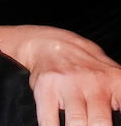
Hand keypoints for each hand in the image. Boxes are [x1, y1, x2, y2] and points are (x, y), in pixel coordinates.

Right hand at [0, 24, 120, 125]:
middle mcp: (92, 81)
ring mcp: (67, 83)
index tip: (107, 123)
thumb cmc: (87, 68)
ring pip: (76, 123)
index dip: (118, 123)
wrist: (51, 43)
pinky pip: (49, 120)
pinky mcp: (45, 86)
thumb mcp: (112, 78)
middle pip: (100, 123)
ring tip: (76, 124)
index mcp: (115, 82)